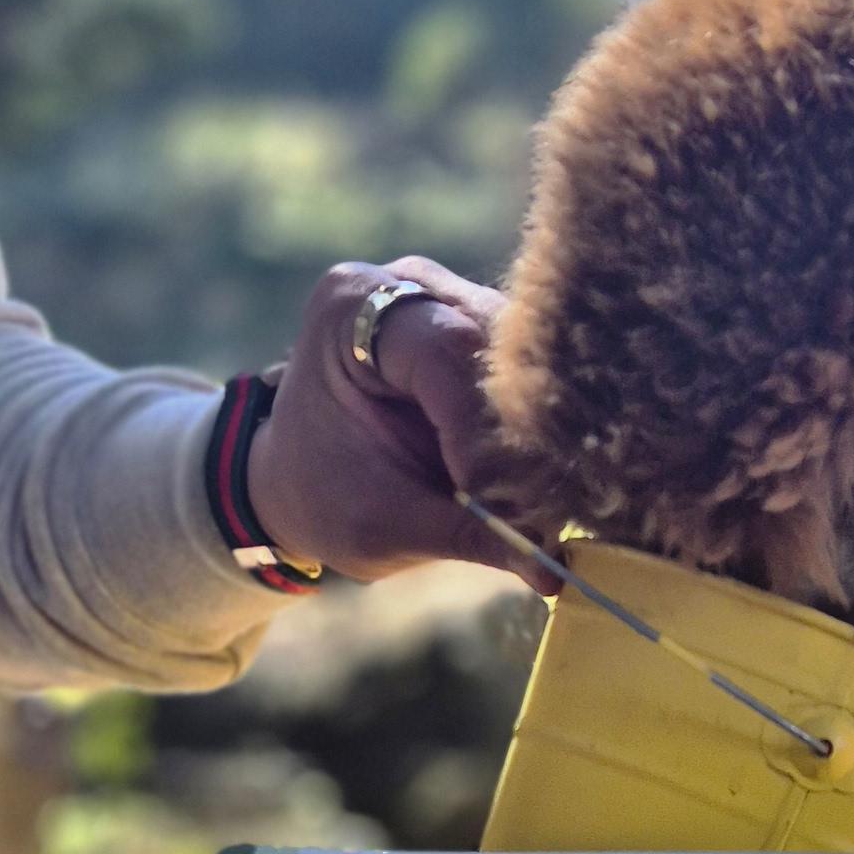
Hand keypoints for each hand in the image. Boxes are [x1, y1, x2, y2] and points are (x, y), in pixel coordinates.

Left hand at [245, 257, 539, 585]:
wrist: (301, 479)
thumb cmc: (325, 495)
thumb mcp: (384, 525)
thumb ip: (467, 534)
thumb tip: (552, 570)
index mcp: (352, 308)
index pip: (447, 349)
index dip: (479, 425)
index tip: (487, 495)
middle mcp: (410, 283)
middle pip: (501, 347)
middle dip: (522, 433)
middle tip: (537, 509)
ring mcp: (456, 297)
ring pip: (534, 359)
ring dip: (542, 434)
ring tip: (541, 501)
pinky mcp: (490, 328)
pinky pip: (541, 374)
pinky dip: (545, 430)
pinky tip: (547, 478)